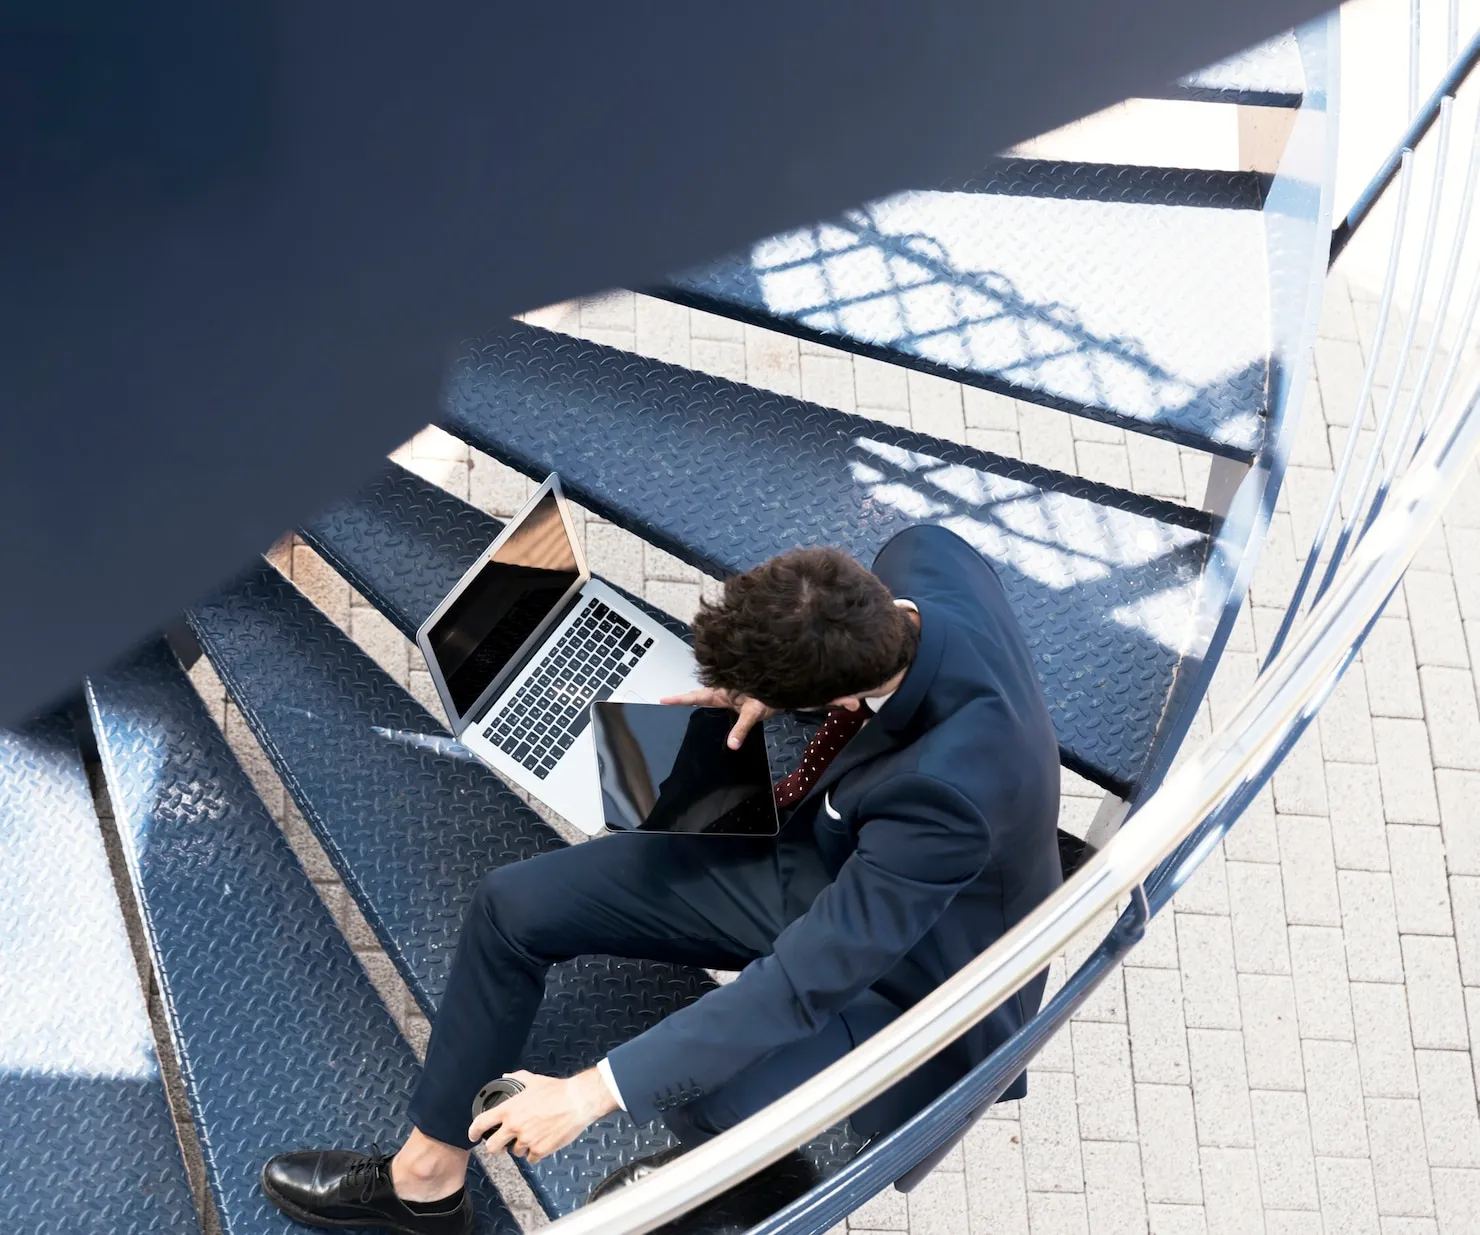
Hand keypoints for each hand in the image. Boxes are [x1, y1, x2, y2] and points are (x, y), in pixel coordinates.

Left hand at [468, 1069, 616, 1163]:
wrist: (577, 1101)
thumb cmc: (556, 1090)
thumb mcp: (533, 1080)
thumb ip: (517, 1078)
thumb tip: (506, 1076)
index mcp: (509, 1110)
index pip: (482, 1123)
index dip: (473, 1132)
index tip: (473, 1135)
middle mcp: (514, 1127)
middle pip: (492, 1147)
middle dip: (495, 1146)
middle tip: (501, 1143)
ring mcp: (526, 1140)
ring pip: (515, 1152)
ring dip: (519, 1147)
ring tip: (530, 1136)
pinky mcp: (540, 1150)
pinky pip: (531, 1158)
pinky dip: (534, 1152)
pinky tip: (541, 1142)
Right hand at [660, 687, 776, 749]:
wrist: (785, 691)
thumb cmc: (768, 698)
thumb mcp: (753, 713)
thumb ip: (741, 728)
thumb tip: (731, 745)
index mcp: (722, 692)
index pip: (696, 696)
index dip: (679, 698)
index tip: (662, 699)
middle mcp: (722, 694)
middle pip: (697, 696)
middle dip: (681, 699)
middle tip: (664, 702)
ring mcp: (728, 698)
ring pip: (706, 700)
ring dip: (692, 702)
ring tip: (676, 707)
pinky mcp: (735, 703)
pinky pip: (717, 706)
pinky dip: (707, 709)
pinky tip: (702, 715)